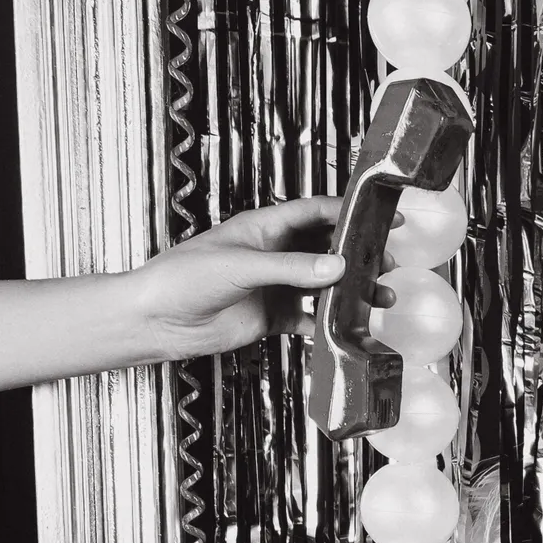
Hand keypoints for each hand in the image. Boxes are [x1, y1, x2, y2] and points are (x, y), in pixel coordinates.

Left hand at [131, 198, 371, 361]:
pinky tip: (344, 330)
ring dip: (351, 294)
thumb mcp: (241, 266)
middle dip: (359, 256)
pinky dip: (328, 326)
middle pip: (327, 250)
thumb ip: (292, 267)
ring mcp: (274, 287)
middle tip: (386, 264)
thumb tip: (336, 266)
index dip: (349, 212)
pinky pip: (309, 320)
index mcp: (264, 228)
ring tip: (377, 300)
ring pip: (323, 287)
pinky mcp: (272, 317)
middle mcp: (273, 255)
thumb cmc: (181, 277)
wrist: (156, 320)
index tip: (380, 216)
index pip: (315, 212)